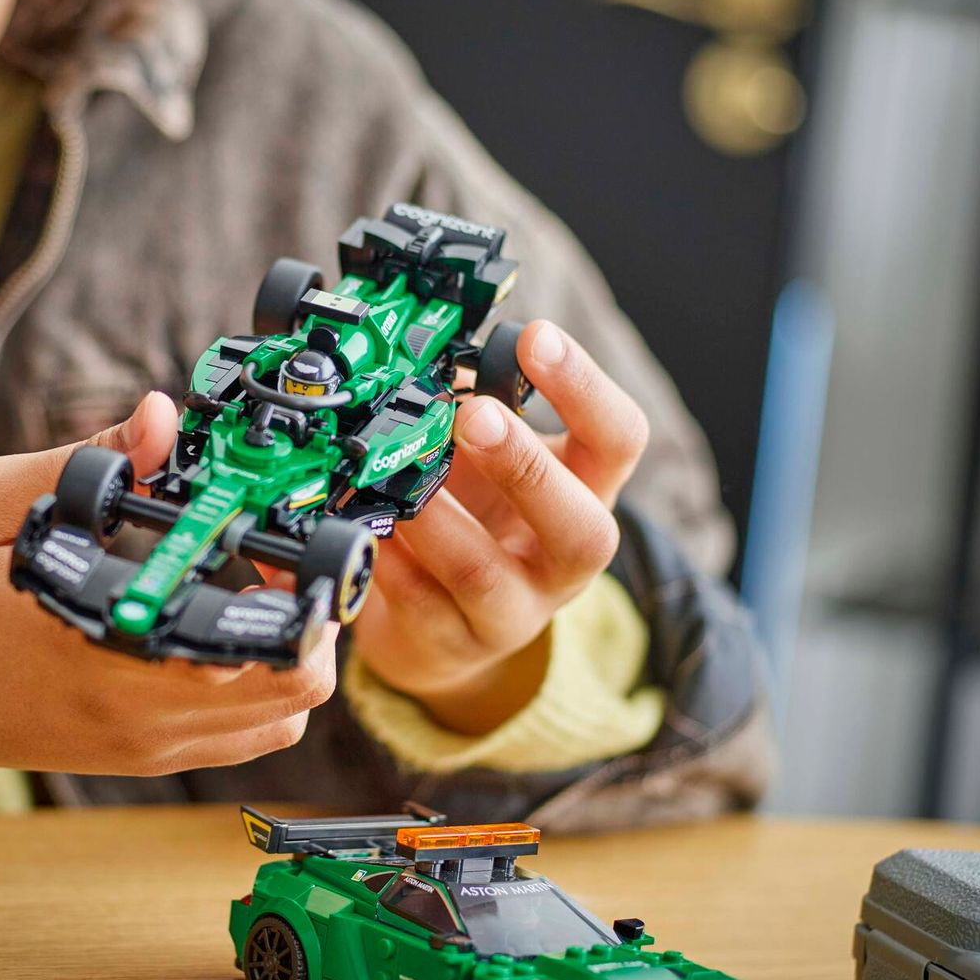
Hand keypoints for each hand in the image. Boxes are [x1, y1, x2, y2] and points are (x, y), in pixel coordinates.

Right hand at [0, 394, 338, 793]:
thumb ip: (85, 462)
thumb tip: (164, 418)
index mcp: (108, 659)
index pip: (268, 655)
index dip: (308, 594)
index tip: (292, 531)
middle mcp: (134, 720)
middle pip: (297, 697)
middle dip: (312, 619)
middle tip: (276, 549)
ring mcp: (132, 748)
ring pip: (274, 724)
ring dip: (286, 654)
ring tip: (244, 582)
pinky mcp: (122, 755)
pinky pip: (230, 737)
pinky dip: (250, 685)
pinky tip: (207, 620)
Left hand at [349, 319, 647, 733]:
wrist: (442, 627)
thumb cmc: (472, 516)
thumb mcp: (488, 460)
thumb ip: (475, 409)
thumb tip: (425, 346)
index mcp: (585, 494)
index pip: (620, 441)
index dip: (586, 389)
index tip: (535, 336)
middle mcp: (562, 562)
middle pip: (582, 529)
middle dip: (525, 468)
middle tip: (473, 415)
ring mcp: (511, 613)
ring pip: (484, 575)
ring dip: (436, 519)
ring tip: (397, 475)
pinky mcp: (448, 644)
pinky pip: (414, 604)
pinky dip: (384, 559)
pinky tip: (359, 523)